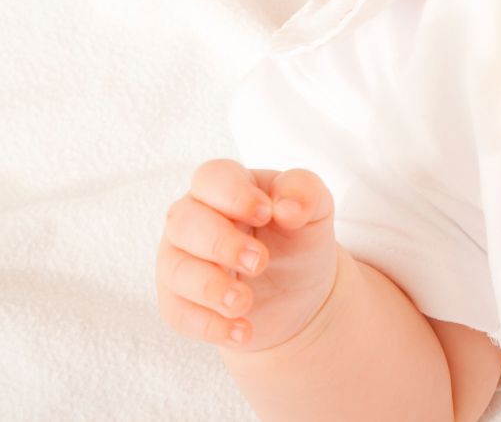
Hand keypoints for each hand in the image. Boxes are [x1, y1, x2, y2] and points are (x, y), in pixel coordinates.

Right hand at [156, 159, 336, 352]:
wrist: (297, 294)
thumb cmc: (298, 239)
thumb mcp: (315, 212)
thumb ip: (306, 195)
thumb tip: (287, 206)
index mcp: (226, 187)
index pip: (211, 178)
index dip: (232, 194)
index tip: (265, 213)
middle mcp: (194, 219)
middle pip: (184, 222)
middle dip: (220, 243)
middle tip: (259, 262)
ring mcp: (180, 260)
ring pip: (176, 269)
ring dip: (210, 287)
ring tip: (245, 302)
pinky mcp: (178, 301)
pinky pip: (179, 313)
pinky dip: (210, 325)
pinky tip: (242, 331)